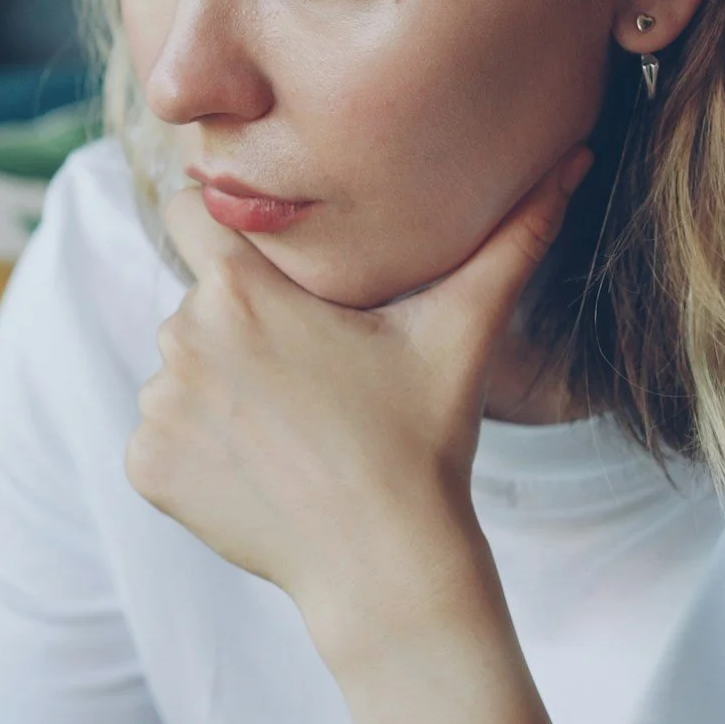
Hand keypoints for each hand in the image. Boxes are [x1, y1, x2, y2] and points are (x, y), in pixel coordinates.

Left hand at [123, 144, 592, 645]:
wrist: (384, 565)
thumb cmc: (422, 441)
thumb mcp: (462, 331)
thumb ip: (512, 238)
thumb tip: (580, 158)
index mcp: (240, 289)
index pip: (191, 212)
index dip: (221, 226)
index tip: (261, 259)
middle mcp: (181, 335)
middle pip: (197, 302)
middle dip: (241, 328)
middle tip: (309, 378)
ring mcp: (158, 403)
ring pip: (179, 371)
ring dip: (220, 390)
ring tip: (291, 428)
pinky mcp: (144, 464)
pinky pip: (162, 435)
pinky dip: (198, 450)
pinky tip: (261, 471)